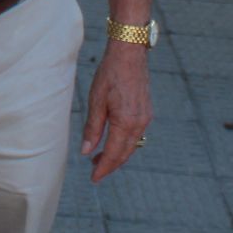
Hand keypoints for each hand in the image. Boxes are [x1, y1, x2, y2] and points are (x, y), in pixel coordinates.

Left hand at [80, 42, 151, 182]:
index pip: (113, 154)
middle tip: (94, 172)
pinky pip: (136, 135)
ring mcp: (145, 118)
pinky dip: (124, 144)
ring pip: (131, 146)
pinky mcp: (146, 112)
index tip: (93, 179)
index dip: (103, 168)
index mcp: (125, 122)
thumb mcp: (96, 101)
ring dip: (117, 155)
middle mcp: (139, 123)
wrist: (129, 54)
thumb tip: (86, 151)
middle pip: (124, 153)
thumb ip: (92, 128)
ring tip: (99, 158)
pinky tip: (113, 142)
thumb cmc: (110, 74)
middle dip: (110, 165)